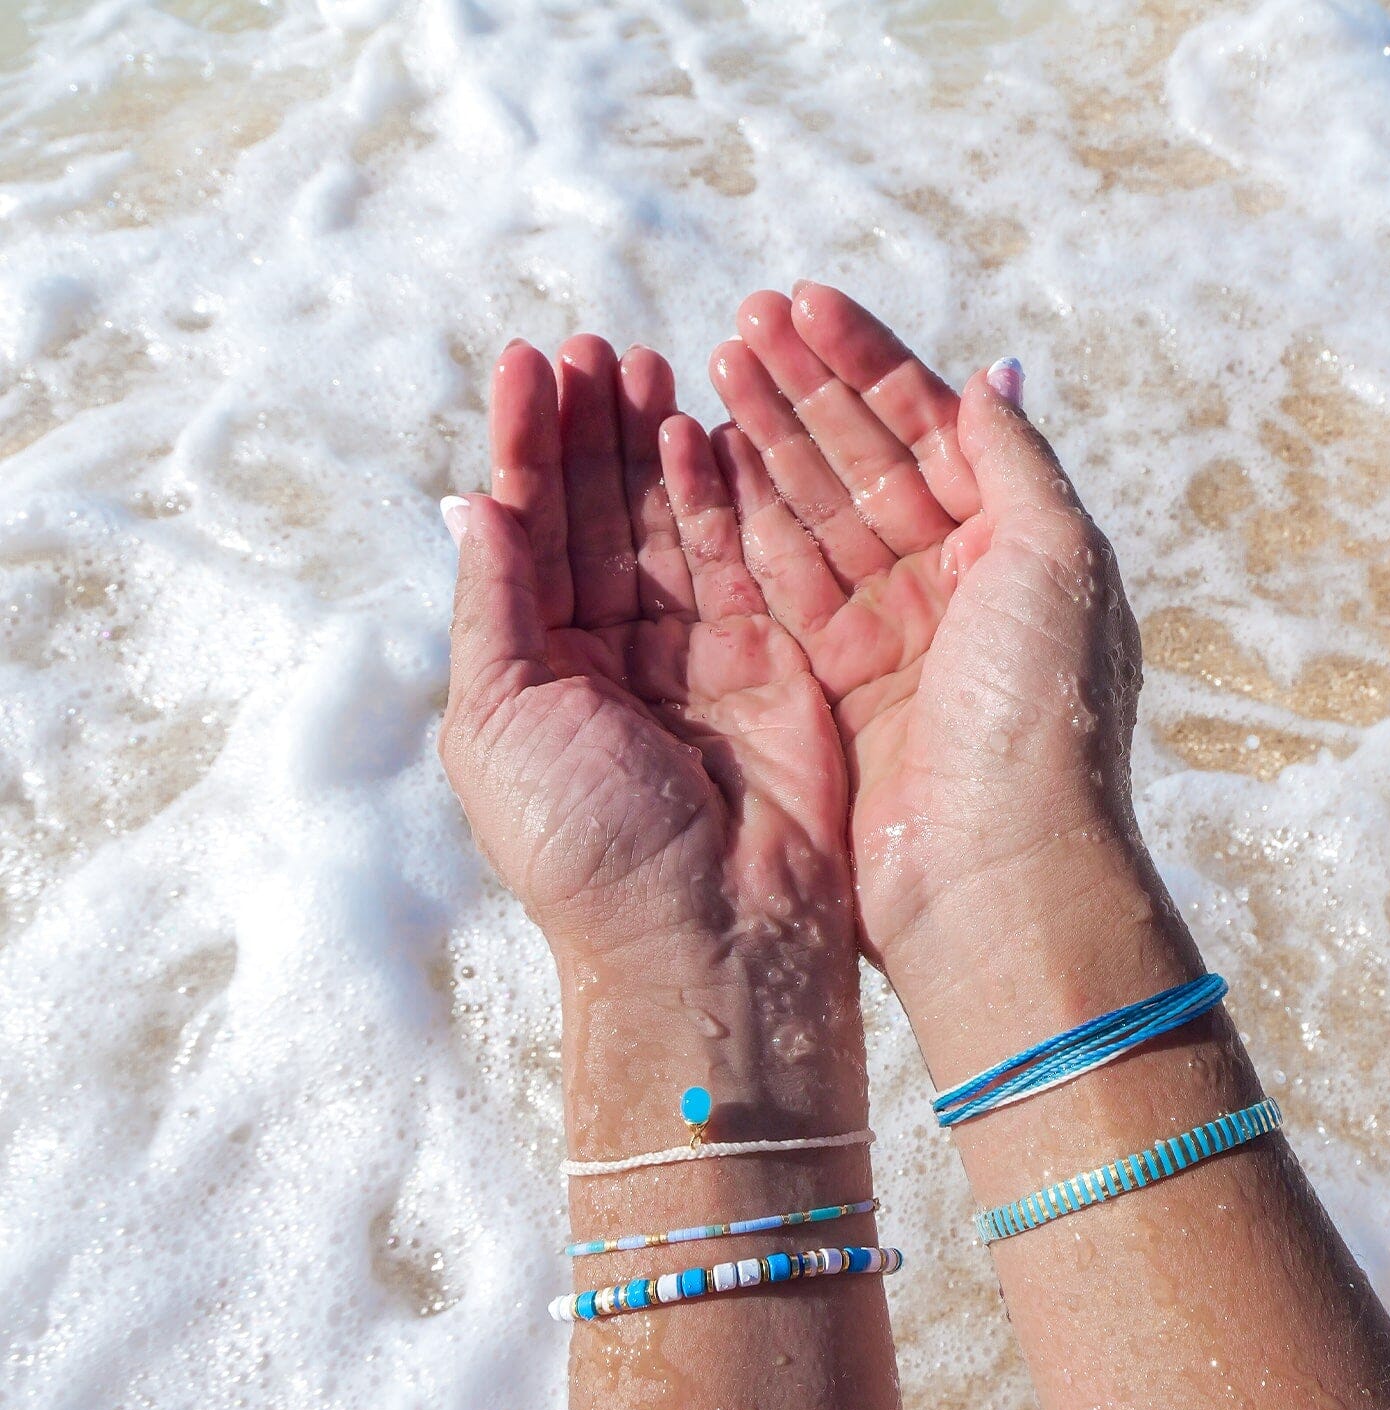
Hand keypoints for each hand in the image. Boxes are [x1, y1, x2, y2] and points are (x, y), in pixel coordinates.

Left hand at [439, 337, 860, 1151]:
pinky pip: (738, 556)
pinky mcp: (768, 657)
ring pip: (665, 522)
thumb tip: (470, 504)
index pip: (525, 534)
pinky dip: (716, 491)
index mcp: (533, 674)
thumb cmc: (585, 839)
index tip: (527, 364)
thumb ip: (493, 606)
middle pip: (597, 515)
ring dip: (648, 442)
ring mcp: (692, 653)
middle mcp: (609, 656)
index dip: (525, 448)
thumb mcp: (498, 720)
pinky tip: (696, 429)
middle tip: (594, 347)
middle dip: (590, 431)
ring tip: (642, 363)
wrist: (708, 932)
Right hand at [708, 285, 1148, 987]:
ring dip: (766, 441)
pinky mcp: (830, 687)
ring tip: (710, 370)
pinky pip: (779, 586)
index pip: (929, 429)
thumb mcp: (1059, 565)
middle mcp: (947, 586)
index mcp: (1011, 548)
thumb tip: (993, 377)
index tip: (802, 303)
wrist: (996, 875)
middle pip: (863, 462)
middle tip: (739, 324)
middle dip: (805, 390)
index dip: (868, 363)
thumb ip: (1017, 464)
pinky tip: (705, 462)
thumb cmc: (1041, 714)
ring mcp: (885, 638)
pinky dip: (744, 524)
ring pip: (813, 516)